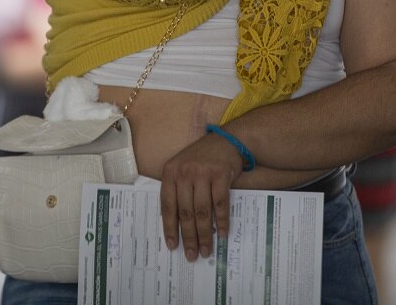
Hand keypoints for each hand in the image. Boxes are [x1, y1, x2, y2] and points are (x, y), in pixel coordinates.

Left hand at [159, 132, 243, 261]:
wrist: (228, 140)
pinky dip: (221, 221)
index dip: (170, 228)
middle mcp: (184, 172)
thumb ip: (178, 190)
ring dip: (205, 234)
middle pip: (185, 212)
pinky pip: (220, 204)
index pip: (167, 205)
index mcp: (170, 172)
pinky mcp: (220, 175)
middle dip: (189, 237)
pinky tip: (222, 234)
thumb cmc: (203, 158)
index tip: (173, 246)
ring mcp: (203, 173)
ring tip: (206, 250)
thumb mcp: (183, 168)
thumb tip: (178, 225)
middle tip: (192, 255)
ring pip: (202, 211)